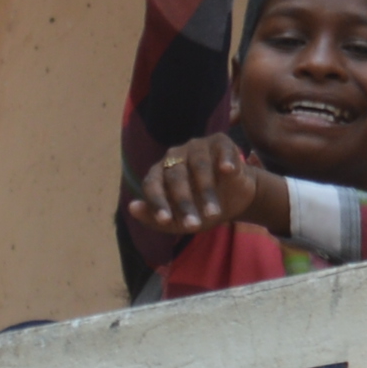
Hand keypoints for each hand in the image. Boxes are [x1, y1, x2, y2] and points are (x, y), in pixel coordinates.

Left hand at [126, 132, 281, 240]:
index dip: (157, 203)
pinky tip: (227, 170)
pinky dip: (224, 159)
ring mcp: (197, 147)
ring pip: (199, 166)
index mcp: (160, 173)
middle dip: (184, 204)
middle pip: (176, 177)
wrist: (235, 199)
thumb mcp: (178, 220)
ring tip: (213, 213)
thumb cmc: (201, 208)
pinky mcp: (220, 142)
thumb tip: (131, 207)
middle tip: (193, 225)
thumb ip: (154, 217)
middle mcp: (175, 156)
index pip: (152, 184)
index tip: (166, 221)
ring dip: (206, 191)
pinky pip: (221, 149)